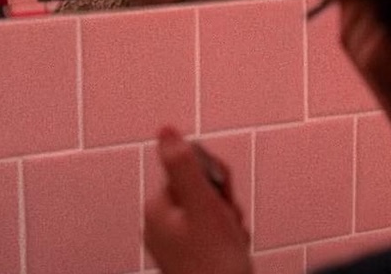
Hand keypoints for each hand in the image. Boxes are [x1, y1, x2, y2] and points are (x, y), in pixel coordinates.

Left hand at [144, 127, 251, 273]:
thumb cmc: (216, 264)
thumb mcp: (203, 207)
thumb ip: (185, 166)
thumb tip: (165, 129)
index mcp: (158, 208)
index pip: (190, 170)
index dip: (215, 179)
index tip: (224, 196)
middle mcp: (161, 224)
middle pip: (201, 190)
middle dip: (224, 203)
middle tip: (230, 224)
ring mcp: (175, 242)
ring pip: (211, 212)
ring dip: (229, 222)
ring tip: (232, 242)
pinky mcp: (190, 255)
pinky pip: (213, 232)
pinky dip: (228, 238)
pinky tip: (232, 251)